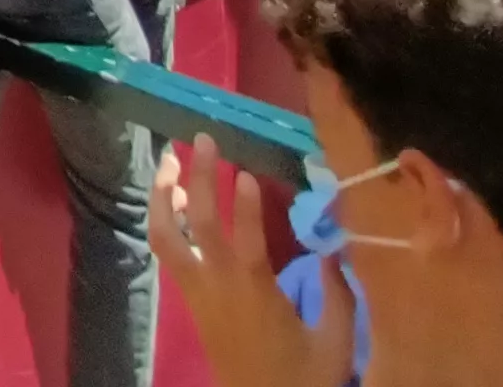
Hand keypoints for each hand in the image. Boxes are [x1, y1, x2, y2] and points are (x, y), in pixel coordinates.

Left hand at [149, 138, 354, 386]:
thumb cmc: (305, 378)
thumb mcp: (335, 341)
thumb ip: (339, 293)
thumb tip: (337, 247)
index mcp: (257, 297)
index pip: (245, 243)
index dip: (244, 207)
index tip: (244, 171)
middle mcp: (218, 289)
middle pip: (197, 227)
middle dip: (197, 178)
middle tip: (202, 139)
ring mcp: (198, 293)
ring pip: (165, 238)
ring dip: (163, 196)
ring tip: (169, 160)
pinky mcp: (190, 300)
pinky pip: (168, 253)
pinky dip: (166, 220)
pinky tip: (177, 201)